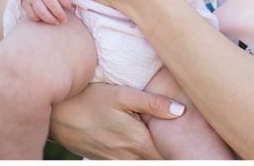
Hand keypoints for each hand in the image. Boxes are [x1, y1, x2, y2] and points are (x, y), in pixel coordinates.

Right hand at [19, 0, 80, 23]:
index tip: (69, 7)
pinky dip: (38, 18)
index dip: (67, 3)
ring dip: (50, 19)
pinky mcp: (25, 2)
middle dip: (60, 14)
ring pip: (41, 11)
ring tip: (56, 22)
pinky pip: (31, 14)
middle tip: (64, 19)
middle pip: (52, 5)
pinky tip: (43, 19)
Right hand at [49, 82, 183, 158]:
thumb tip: (181, 112)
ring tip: (166, 146)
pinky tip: (140, 144)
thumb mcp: (122, 95)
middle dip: (169, 154)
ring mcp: (114, 160)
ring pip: (142, 162)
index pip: (168, 156)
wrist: (55, 113)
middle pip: (157, 162)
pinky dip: (137, 155)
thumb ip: (152, 104)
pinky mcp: (103, 159)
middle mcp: (127, 156)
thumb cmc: (89, 98)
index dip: (181, 151)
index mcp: (137, 141)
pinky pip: (126, 162)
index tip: (198, 147)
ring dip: (153, 155)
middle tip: (189, 147)